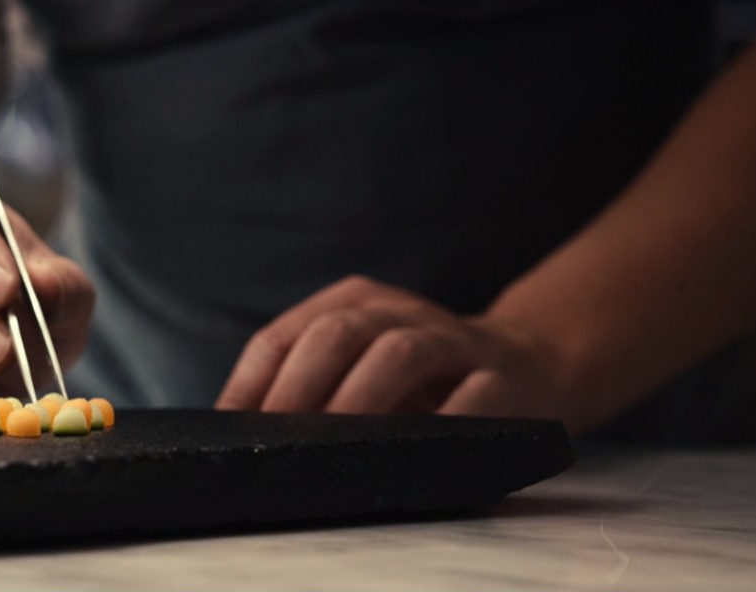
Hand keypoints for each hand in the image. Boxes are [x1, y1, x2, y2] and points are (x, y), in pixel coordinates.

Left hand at [216, 275, 588, 428]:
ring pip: (398, 354)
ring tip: (335, 446)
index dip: (251, 384)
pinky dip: (443, 420)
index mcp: (352, 303)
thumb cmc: (417, 381)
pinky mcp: (501, 377)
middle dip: (297, 389)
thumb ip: (306, 389)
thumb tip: (239, 435)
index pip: (283, 335)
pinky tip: (417, 452)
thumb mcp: (357, 368)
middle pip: (335, 334)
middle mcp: (398, 312)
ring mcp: (451, 340)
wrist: (524, 365)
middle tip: (276, 441)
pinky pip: (473, 394)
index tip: (231, 430)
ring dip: (360, 401)